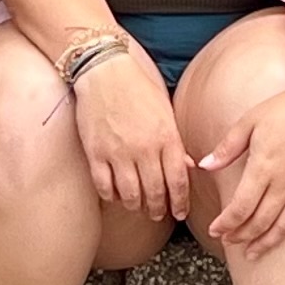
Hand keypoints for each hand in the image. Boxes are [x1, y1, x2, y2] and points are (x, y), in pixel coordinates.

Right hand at [73, 47, 193, 225]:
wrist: (104, 70)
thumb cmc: (138, 88)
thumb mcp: (165, 111)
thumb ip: (176, 142)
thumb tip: (188, 168)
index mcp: (166, 137)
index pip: (178, 181)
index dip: (180, 202)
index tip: (179, 212)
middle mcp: (144, 148)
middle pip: (155, 193)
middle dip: (159, 209)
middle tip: (159, 213)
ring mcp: (118, 152)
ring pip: (131, 195)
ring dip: (136, 206)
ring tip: (138, 207)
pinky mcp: (96, 153)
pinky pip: (105, 187)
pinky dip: (112, 196)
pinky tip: (117, 195)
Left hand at [199, 73, 284, 258]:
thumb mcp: (249, 121)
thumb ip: (226, 147)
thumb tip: (204, 165)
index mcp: (263, 167)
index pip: (240, 207)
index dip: (225, 223)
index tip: (216, 230)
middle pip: (259, 221)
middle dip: (241, 235)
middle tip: (230, 241)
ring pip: (284, 227)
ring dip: (267, 242)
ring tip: (253, 253)